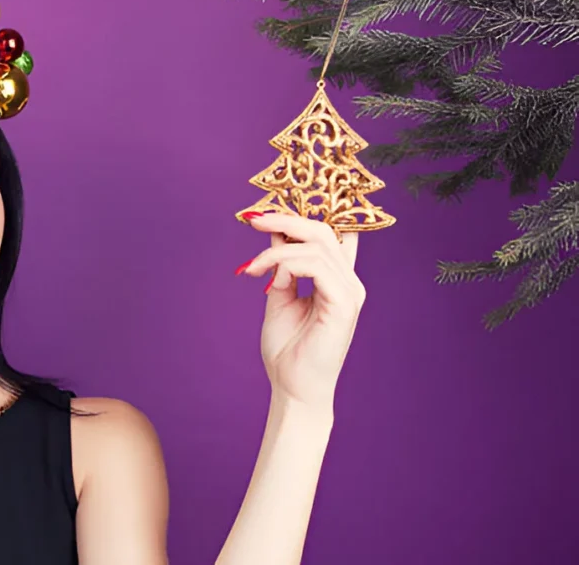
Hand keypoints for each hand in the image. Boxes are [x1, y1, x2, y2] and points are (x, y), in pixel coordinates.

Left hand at [236, 213, 365, 412]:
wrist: (292, 388)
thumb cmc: (287, 349)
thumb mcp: (279, 297)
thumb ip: (281, 267)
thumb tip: (275, 235)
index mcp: (337, 279)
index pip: (330, 234)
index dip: (301, 216)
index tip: (264, 214)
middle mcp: (349, 282)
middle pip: (324, 231)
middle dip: (286, 220)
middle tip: (254, 220)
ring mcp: (350, 292)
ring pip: (316, 245)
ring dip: (275, 250)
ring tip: (251, 266)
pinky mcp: (344, 305)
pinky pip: (315, 266)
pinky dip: (286, 264)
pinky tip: (266, 276)